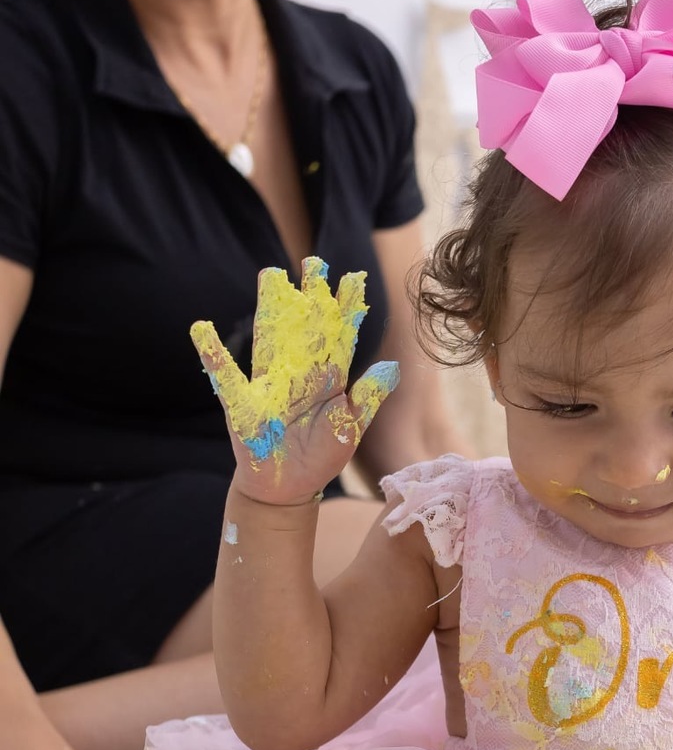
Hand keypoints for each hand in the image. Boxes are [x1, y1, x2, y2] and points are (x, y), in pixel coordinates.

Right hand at [191, 256, 399, 506]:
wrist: (290, 488)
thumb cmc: (321, 457)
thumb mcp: (350, 427)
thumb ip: (367, 397)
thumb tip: (393, 366)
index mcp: (326, 379)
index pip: (337, 337)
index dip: (345, 310)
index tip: (355, 279)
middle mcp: (298, 374)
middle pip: (304, 327)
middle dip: (310, 296)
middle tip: (315, 260)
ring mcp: (269, 386)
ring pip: (270, 338)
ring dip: (270, 308)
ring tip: (270, 274)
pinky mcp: (243, 406)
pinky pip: (225, 377)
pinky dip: (212, 354)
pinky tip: (201, 328)